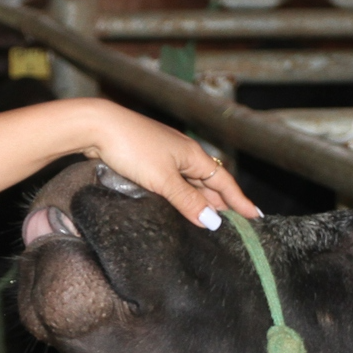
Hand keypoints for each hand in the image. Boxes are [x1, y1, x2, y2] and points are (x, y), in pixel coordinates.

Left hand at [76, 100, 260, 229]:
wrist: (96, 127)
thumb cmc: (131, 147)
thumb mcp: (163, 179)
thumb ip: (187, 201)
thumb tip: (213, 221)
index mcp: (192, 155)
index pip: (224, 182)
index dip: (240, 201)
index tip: (255, 216)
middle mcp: (182, 154)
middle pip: (209, 183)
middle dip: (223, 203)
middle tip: (236, 225)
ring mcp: (164, 156)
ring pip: (190, 183)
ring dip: (201, 201)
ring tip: (211, 221)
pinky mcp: (146, 160)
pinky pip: (173, 182)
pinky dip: (181, 196)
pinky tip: (178, 207)